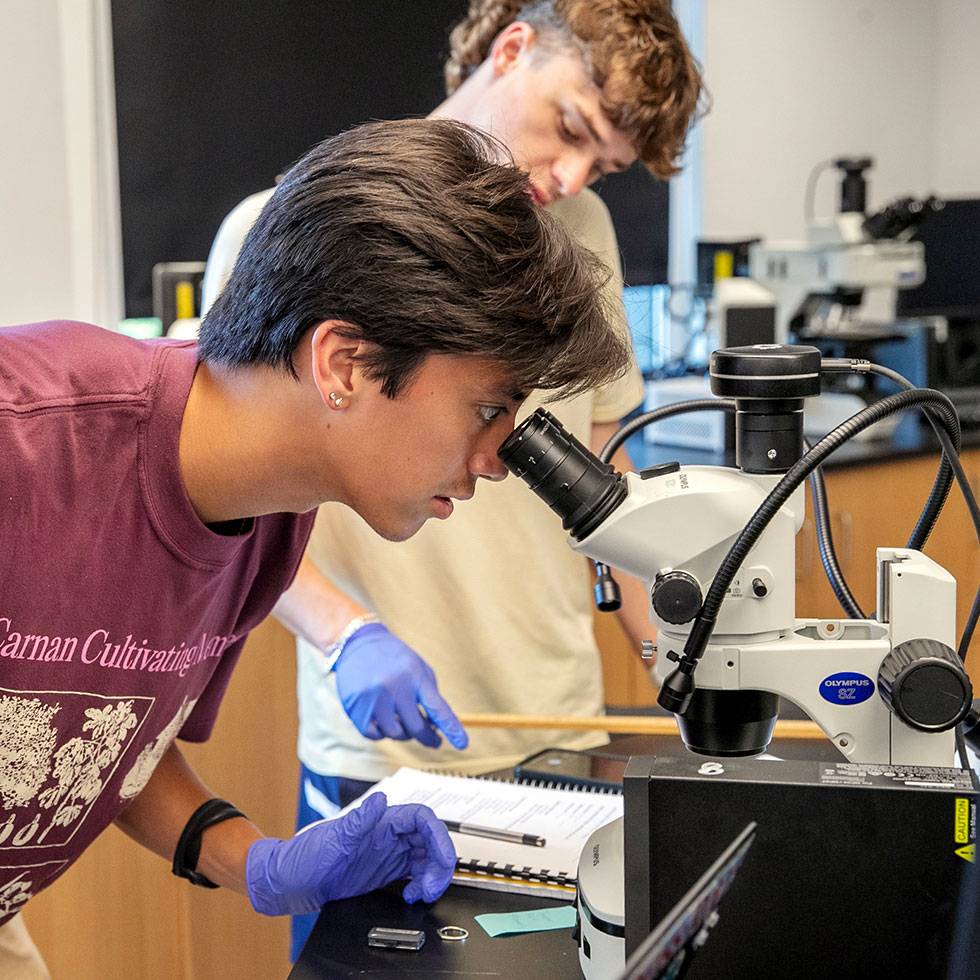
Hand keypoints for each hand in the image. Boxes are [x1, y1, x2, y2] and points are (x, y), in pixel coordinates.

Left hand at [245, 792, 455, 915]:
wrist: (289, 883)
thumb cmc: (305, 857)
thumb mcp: (333, 839)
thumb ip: (359, 820)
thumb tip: (380, 800)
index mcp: (379, 822)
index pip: (421, 819)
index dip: (438, 835)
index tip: (443, 857)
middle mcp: (387, 835)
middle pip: (429, 839)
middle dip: (440, 861)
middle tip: (433, 886)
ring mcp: (387, 854)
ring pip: (426, 857)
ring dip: (433, 875)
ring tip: (423, 894)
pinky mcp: (384, 872)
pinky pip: (414, 874)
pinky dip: (421, 885)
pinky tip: (412, 896)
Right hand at [333, 623, 467, 749]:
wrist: (358, 644)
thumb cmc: (394, 658)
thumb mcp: (417, 667)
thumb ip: (429, 694)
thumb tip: (436, 727)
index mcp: (415, 675)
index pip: (437, 707)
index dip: (451, 727)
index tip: (463, 744)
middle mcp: (394, 687)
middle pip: (417, 728)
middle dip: (428, 737)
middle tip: (434, 740)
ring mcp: (374, 699)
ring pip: (396, 734)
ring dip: (403, 732)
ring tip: (402, 718)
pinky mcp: (356, 709)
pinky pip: (375, 735)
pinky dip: (382, 732)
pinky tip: (384, 719)